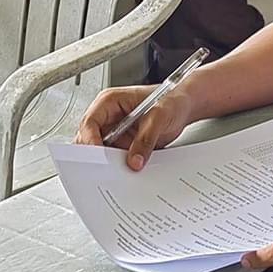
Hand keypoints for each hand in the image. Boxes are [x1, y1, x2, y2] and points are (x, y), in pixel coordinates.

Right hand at [76, 84, 195, 170]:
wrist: (184, 106)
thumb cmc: (171, 100)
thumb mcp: (159, 116)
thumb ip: (146, 138)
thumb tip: (134, 160)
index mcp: (110, 101)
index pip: (89, 122)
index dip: (90, 140)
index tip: (98, 156)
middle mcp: (108, 116)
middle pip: (88, 138)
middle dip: (95, 154)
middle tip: (105, 168)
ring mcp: (114, 131)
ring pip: (100, 150)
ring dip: (107, 161)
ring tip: (116, 171)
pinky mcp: (123, 143)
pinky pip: (114, 157)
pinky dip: (118, 165)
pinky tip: (125, 171)